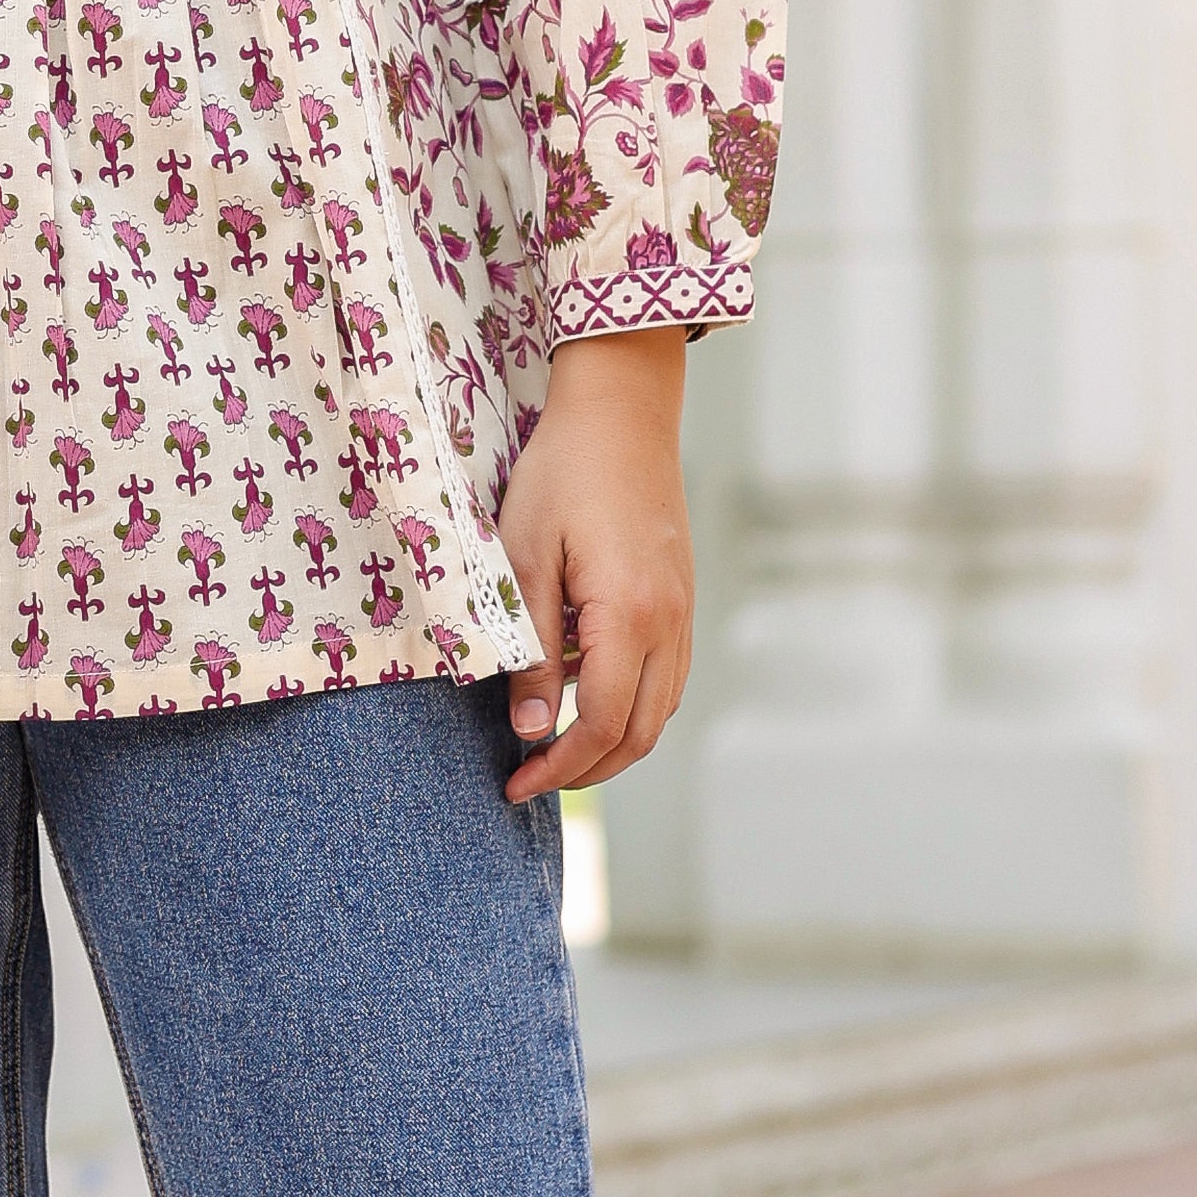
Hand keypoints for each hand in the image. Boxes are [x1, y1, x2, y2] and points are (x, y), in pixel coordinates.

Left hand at [494, 331, 693, 803]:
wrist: (622, 411)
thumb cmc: (563, 474)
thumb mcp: (525, 560)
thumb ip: (532, 650)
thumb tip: (531, 730)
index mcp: (631, 616)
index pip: (604, 726)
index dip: (559, 768)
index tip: (514, 785)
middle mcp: (670, 624)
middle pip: (641, 734)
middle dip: (587, 770)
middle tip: (530, 779)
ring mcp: (683, 612)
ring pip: (660, 710)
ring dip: (610, 741)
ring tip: (551, 745)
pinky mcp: (680, 599)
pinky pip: (664, 675)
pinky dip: (628, 702)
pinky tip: (580, 688)